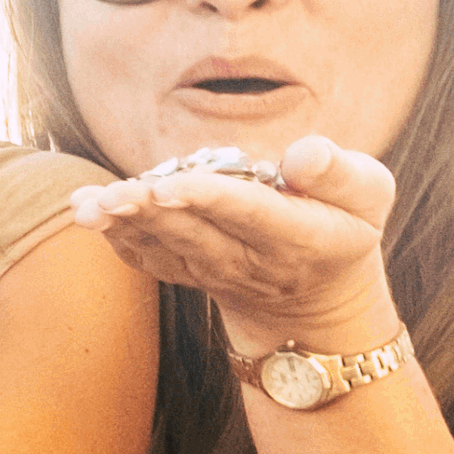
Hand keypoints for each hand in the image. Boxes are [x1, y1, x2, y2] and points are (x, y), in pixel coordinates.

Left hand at [69, 135, 396, 347]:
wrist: (318, 300)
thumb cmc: (344, 227)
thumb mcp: (369, 196)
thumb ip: (340, 172)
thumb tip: (304, 153)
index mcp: (299, 236)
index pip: (249, 213)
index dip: (207, 198)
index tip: (168, 186)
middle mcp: (251, 260)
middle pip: (194, 234)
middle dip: (149, 212)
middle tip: (110, 196)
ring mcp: (215, 272)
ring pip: (164, 248)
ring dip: (122, 226)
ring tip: (84, 205)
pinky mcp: (188, 274)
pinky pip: (148, 259)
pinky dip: (116, 237)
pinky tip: (84, 210)